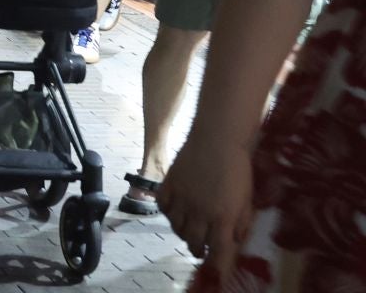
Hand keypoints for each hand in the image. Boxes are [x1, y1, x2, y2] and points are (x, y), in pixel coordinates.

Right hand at [160, 140, 253, 279]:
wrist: (217, 139)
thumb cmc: (238, 169)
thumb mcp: (247, 201)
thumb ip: (240, 224)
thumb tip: (232, 241)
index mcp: (222, 218)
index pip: (218, 252)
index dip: (217, 266)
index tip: (216, 272)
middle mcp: (199, 212)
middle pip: (194, 242)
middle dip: (199, 250)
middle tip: (202, 249)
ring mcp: (181, 199)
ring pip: (177, 227)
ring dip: (184, 233)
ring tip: (190, 230)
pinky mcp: (168, 185)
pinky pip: (163, 208)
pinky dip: (169, 214)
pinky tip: (176, 211)